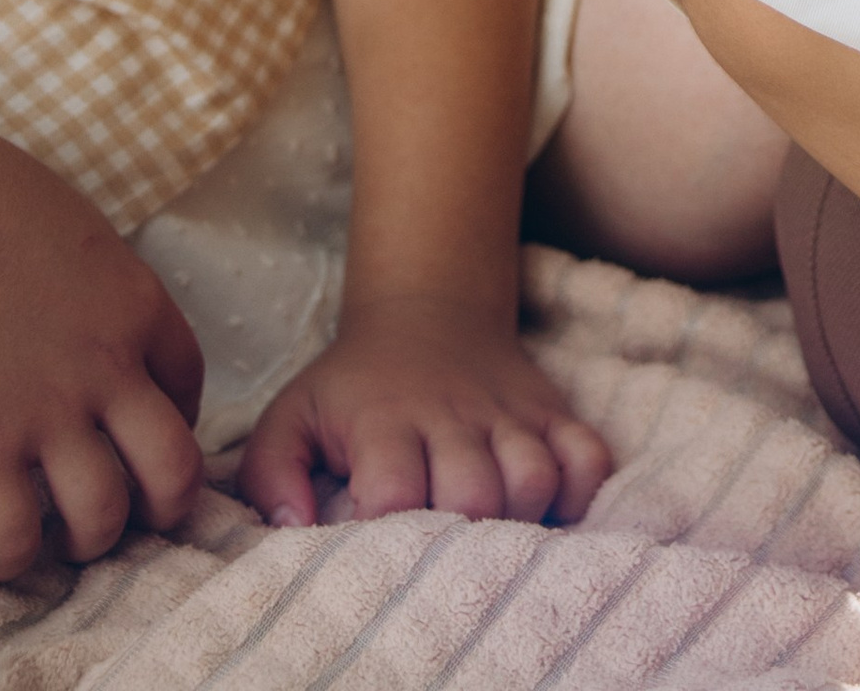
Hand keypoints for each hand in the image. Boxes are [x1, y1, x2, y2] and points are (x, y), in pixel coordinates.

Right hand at [0, 127, 204, 580]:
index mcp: (139, 309)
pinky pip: (17, 536)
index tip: (146, 437)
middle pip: (175, 469)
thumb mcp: (78, 235)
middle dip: (164, 508)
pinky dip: (14, 560)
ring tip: (63, 540)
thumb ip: (94, 288)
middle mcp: (110, 371)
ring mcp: (50, 416)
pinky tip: (1, 553)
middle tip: (133, 516)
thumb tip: (81, 311)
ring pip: (103, 515)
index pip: (190, 384)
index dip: (178, 422)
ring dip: (89, 541)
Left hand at [239, 292, 612, 527]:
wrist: (427, 309)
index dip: (388, 530)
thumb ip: (271, 472)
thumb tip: (292, 528)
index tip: (380, 546)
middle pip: (473, 493)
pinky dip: (580, 490)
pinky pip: (588, 455)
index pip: (393, 491)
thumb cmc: (354, 384)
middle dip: (461, 535)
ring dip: (520, 518)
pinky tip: (548, 507)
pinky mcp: (550, 409)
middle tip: (444, 549)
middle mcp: (451, 414)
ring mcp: (508, 411)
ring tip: (494, 532)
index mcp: (385, 419)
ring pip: (534, 476)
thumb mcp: (293, 413)